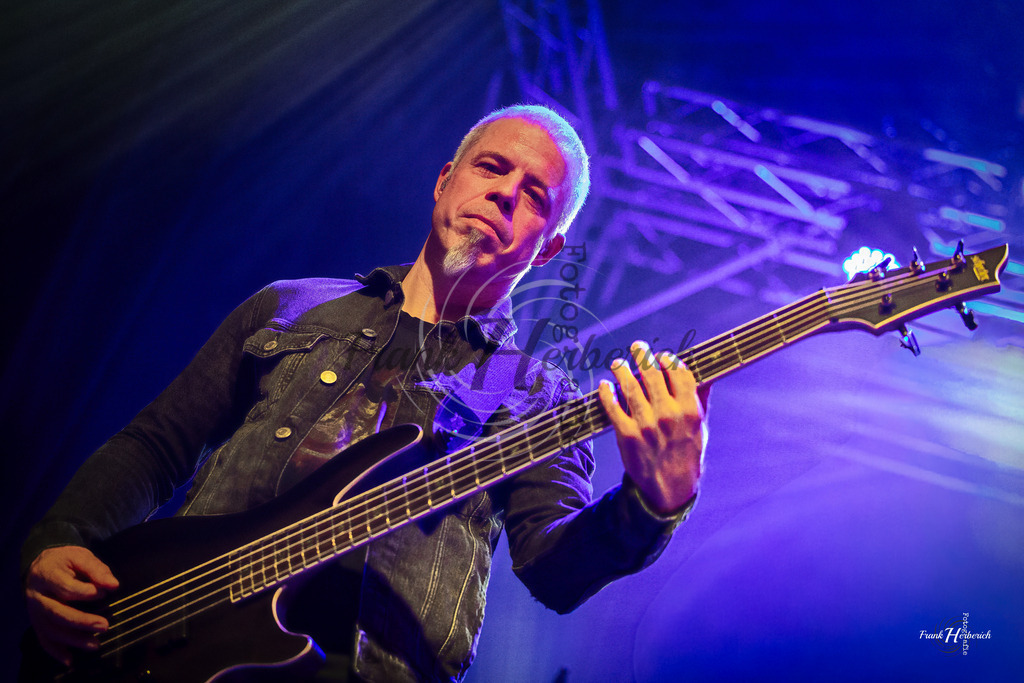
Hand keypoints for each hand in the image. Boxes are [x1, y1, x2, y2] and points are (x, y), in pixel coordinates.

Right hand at [25, 546, 119, 665]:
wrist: (41, 565)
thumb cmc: (65, 561)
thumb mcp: (80, 556)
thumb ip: (97, 570)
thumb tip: (113, 585)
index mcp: (48, 575)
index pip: (65, 588)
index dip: (85, 592)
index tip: (104, 593)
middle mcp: (37, 595)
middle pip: (57, 612)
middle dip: (81, 621)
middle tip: (105, 626)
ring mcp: (35, 611)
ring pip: (51, 629)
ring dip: (73, 639)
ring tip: (95, 644)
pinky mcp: (37, 622)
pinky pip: (44, 639)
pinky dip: (56, 651)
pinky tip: (70, 659)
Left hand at [599, 341, 708, 515]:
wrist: (671, 488)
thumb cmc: (687, 454)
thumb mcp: (700, 427)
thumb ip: (700, 399)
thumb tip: (708, 374)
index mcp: (690, 410)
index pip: (678, 373)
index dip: (668, 360)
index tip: (662, 356)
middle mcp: (668, 415)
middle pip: (652, 374)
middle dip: (642, 356)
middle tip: (637, 347)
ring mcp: (646, 425)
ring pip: (630, 386)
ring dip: (622, 370)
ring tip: (618, 364)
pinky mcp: (627, 435)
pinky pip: (613, 407)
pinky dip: (607, 393)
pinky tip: (605, 385)